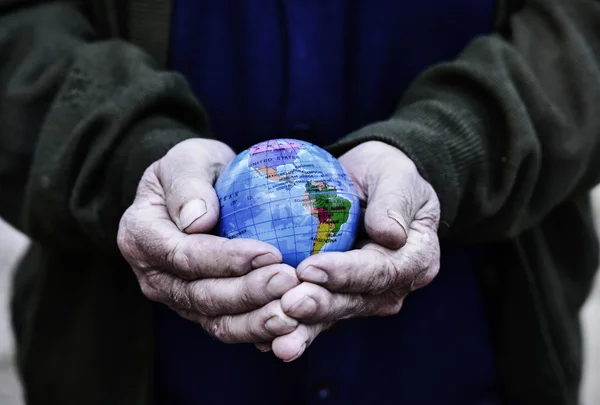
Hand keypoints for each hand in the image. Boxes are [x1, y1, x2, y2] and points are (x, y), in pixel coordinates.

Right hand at [118, 139, 299, 343]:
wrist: (196, 192)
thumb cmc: (195, 169)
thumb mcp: (188, 158)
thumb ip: (188, 183)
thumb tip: (197, 221)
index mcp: (141, 236)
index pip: (182, 255)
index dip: (225, 259)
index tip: (269, 252)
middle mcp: (154, 275)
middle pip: (200, 294)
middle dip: (248, 293)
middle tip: (290, 281)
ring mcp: (177, 297)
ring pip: (215, 320)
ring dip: (256, 320)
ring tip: (294, 311)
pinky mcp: (201, 310)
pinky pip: (229, 326)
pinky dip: (259, 329)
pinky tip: (291, 324)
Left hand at [265, 141, 440, 360]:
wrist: (367, 186)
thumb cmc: (383, 173)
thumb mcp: (396, 174)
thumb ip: (395, 200)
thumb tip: (391, 234)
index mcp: (414, 258)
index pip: (381, 270)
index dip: (346, 272)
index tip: (310, 267)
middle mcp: (391, 287)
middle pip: (355, 301)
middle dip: (320, 305)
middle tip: (288, 304)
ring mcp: (363, 298)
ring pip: (332, 317)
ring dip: (303, 329)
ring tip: (277, 341)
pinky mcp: (336, 300)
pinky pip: (315, 318)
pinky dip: (291, 329)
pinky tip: (265, 340)